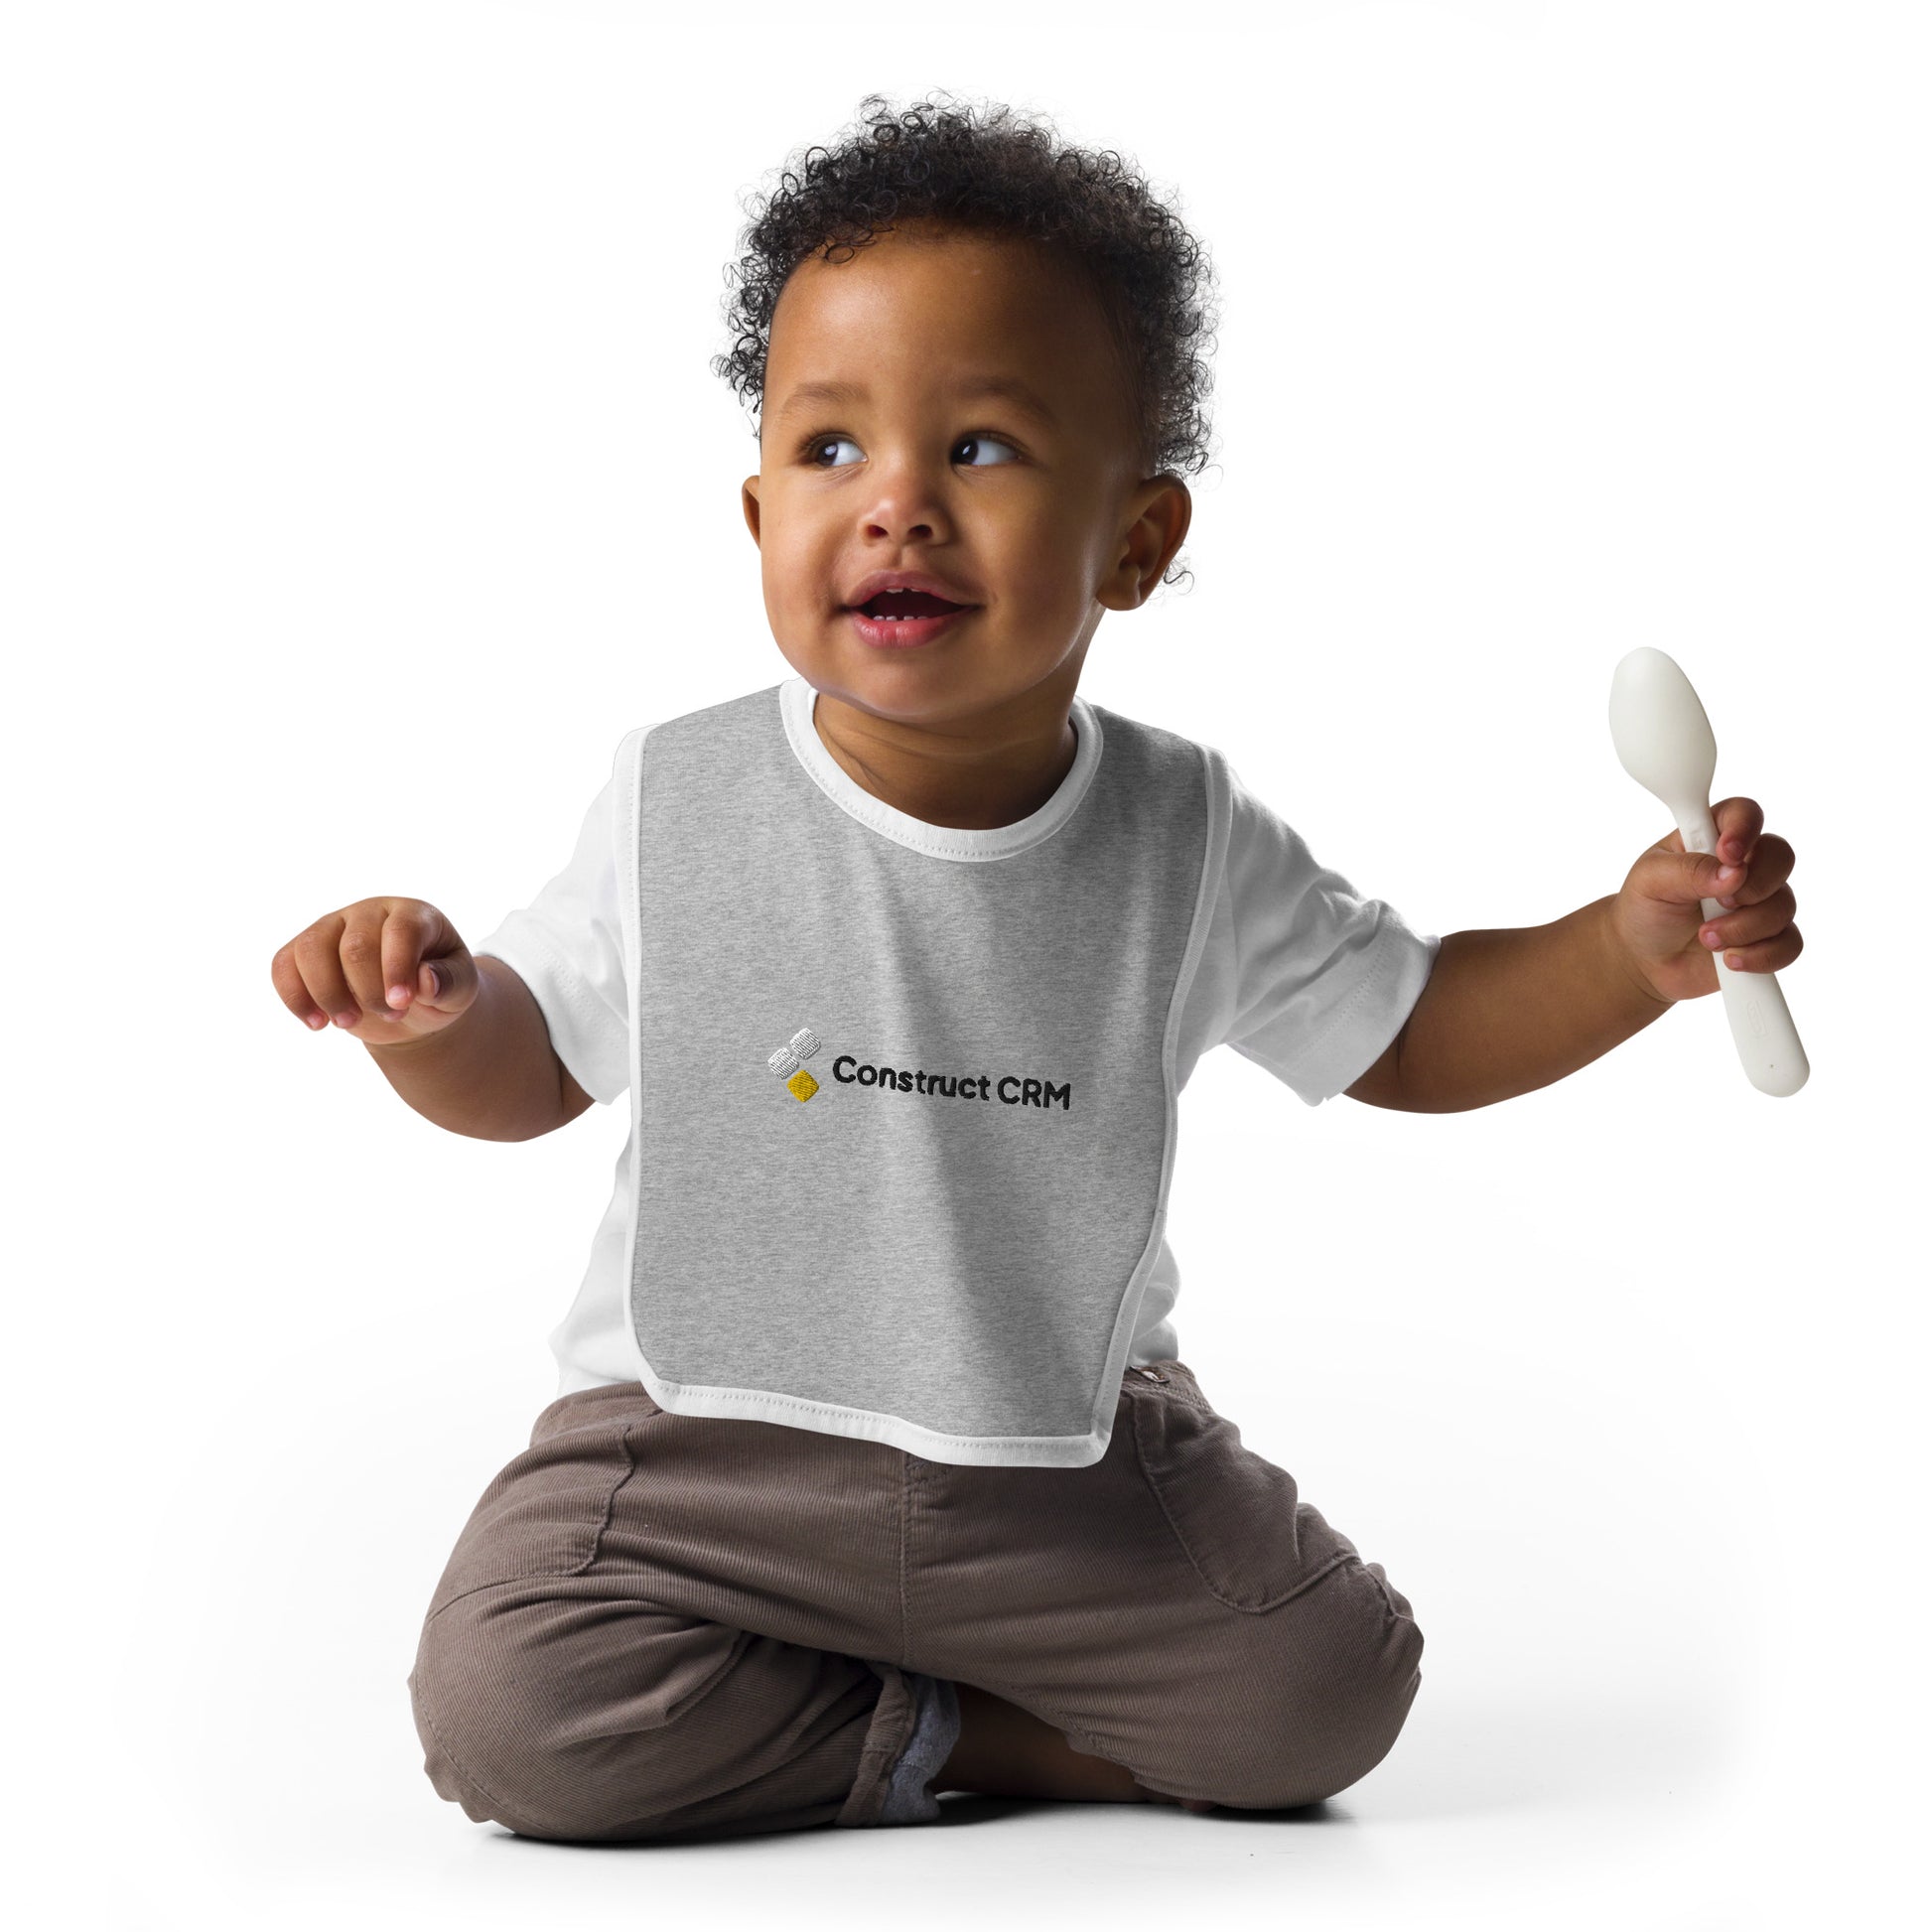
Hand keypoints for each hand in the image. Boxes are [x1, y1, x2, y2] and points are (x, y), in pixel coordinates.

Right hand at [271, 897, 480, 1044]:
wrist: (413, 1003)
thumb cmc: (439, 988)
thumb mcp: (462, 989)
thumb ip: (451, 982)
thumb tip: (425, 981)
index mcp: (414, 914)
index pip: (401, 930)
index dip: (398, 968)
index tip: (401, 1003)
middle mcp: (370, 912)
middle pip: (355, 944)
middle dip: (368, 989)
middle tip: (391, 1016)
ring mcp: (334, 927)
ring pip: (312, 948)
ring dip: (326, 993)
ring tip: (347, 1024)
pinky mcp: (306, 951)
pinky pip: (284, 964)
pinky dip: (294, 996)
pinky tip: (316, 1024)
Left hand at [1606, 797, 1802, 1005]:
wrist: (1643, 961)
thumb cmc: (1645, 909)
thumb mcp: (1650, 881)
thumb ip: (1688, 870)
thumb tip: (1733, 872)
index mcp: (1712, 837)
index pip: (1744, 814)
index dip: (1745, 828)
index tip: (1728, 854)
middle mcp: (1745, 865)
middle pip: (1781, 856)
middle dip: (1754, 885)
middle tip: (1721, 903)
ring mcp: (1760, 902)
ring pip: (1784, 906)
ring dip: (1743, 928)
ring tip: (1706, 938)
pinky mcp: (1769, 938)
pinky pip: (1789, 944)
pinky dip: (1760, 956)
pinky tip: (1729, 959)